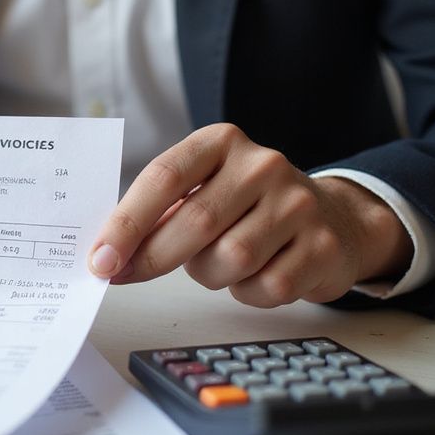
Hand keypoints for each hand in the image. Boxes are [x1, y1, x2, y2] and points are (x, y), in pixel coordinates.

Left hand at [87, 123, 412, 307]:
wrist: (333, 219)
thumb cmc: (246, 207)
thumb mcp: (202, 189)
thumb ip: (158, 213)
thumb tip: (108, 253)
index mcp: (221, 142)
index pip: (163, 177)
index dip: (127, 222)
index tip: (100, 258)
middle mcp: (262, 165)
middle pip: (194, 222)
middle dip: (152, 258)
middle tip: (128, 275)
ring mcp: (298, 204)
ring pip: (230, 259)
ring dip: (209, 274)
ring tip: (217, 263)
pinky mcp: (322, 246)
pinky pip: (266, 287)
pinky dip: (247, 292)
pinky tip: (254, 275)